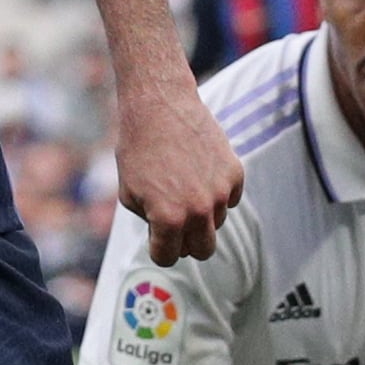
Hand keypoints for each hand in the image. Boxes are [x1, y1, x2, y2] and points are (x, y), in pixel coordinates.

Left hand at [113, 79, 242, 265]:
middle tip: (175, 224)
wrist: (160, 107)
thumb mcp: (129, 194)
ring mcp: (220, 192)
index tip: (156, 236)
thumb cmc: (137, 150)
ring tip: (183, 186)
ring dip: (202, 215)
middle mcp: (199, 210)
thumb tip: (167, 238)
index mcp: (168, 219)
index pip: (168, 257)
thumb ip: (149, 223)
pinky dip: (217, 194)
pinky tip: (199, 173)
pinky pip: (230, 200)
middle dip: (187, 243)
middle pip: (202, 251)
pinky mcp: (234, 173)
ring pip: (216, 224)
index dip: (159, 248)